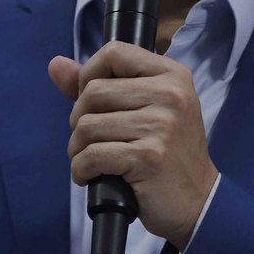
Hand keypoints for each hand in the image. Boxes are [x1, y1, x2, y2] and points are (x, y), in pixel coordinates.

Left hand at [48, 42, 217, 249]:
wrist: (197, 201)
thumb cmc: (168, 153)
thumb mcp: (145, 109)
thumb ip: (100, 85)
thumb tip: (56, 64)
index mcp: (172, 74)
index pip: (114, 52)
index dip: (90, 74)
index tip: (92, 102)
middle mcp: (170, 94)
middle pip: (93, 91)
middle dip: (79, 119)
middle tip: (92, 140)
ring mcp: (161, 125)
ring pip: (87, 126)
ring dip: (78, 149)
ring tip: (92, 160)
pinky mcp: (148, 156)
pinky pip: (91, 155)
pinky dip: (81, 169)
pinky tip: (91, 176)